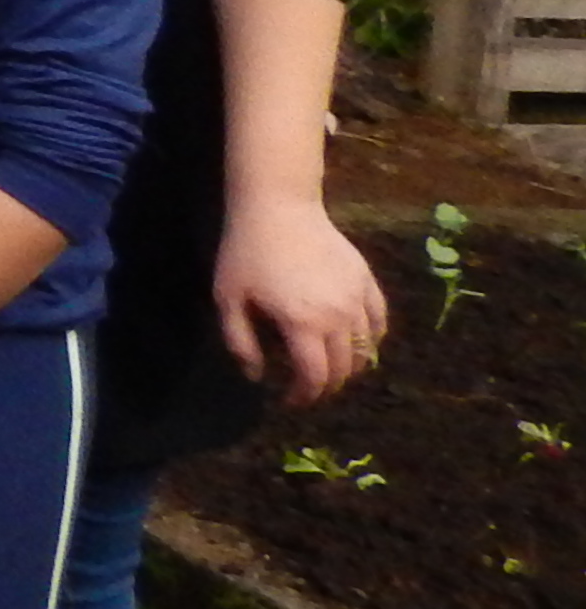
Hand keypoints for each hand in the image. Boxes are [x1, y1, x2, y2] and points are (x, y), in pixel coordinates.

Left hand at [217, 193, 389, 405]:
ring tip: (331, 369)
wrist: (277, 207)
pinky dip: (373, 338)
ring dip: (351, 366)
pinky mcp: (367, 281)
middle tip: (309, 387)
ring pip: (366, 348)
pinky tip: (358, 342)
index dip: (304, 396)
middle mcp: (338, 316)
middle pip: (344, 368)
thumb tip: (256, 376)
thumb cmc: (247, 251)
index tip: (290, 401)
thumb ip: (240, 341)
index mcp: (303, 324)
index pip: (314, 376)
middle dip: (327, 385)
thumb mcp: (228, 298)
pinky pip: (379, 320)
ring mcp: (357, 298)